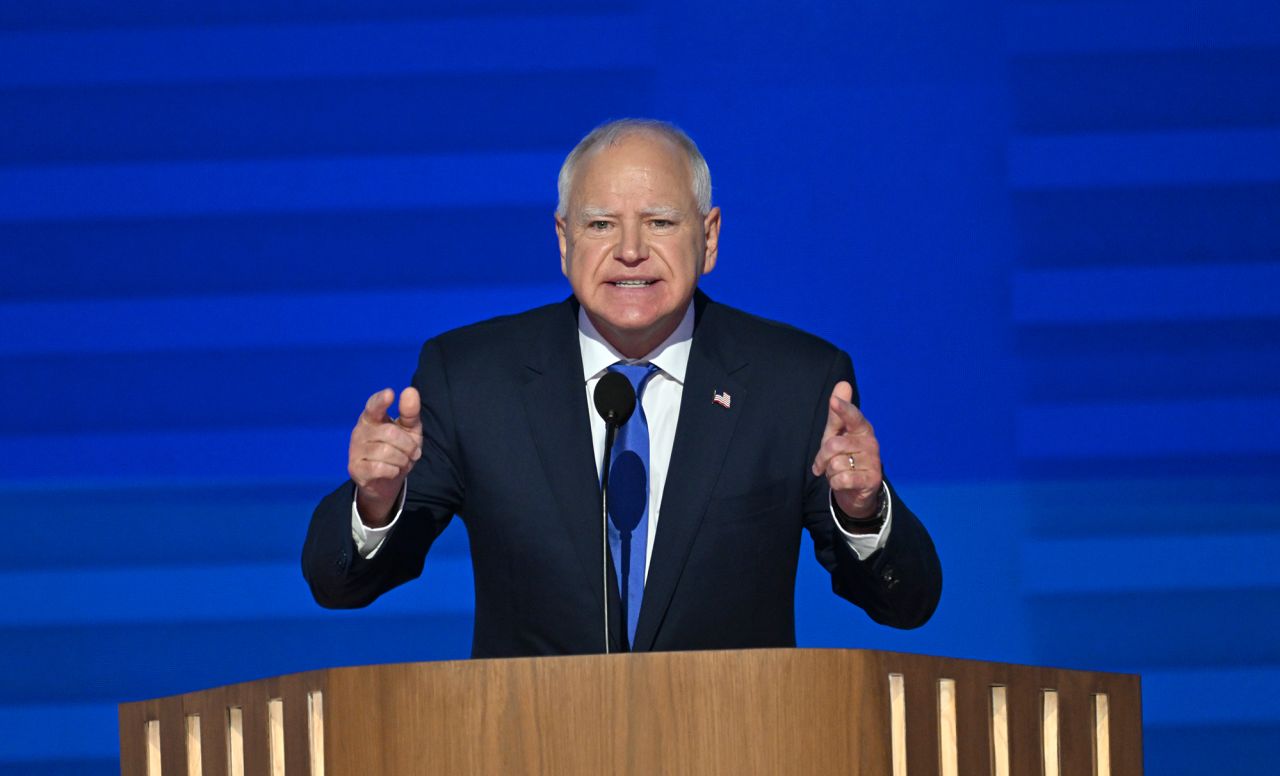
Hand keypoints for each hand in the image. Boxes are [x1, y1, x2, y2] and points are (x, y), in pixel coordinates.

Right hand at [348, 387, 422, 525]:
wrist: (387, 481)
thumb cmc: (399, 449)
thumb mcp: (409, 430)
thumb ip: (410, 412)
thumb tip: (410, 390)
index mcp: (372, 417)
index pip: (374, 405)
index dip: (381, 400)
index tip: (390, 394)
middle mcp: (360, 430)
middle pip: (390, 433)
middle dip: (408, 445)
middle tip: (414, 453)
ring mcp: (355, 449)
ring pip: (386, 452)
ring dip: (402, 460)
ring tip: (402, 462)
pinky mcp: (355, 468)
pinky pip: (379, 468)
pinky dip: (393, 471)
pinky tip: (392, 471)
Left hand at [810, 381, 882, 519]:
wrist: (856, 490)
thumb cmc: (844, 456)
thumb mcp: (836, 435)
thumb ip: (837, 414)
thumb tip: (843, 384)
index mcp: (861, 428)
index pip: (852, 416)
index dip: (843, 409)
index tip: (834, 401)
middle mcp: (870, 442)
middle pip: (833, 445)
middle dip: (822, 457)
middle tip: (824, 463)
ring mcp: (873, 461)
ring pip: (836, 464)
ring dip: (830, 472)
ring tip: (838, 472)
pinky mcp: (871, 479)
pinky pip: (842, 479)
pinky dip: (836, 483)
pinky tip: (842, 483)